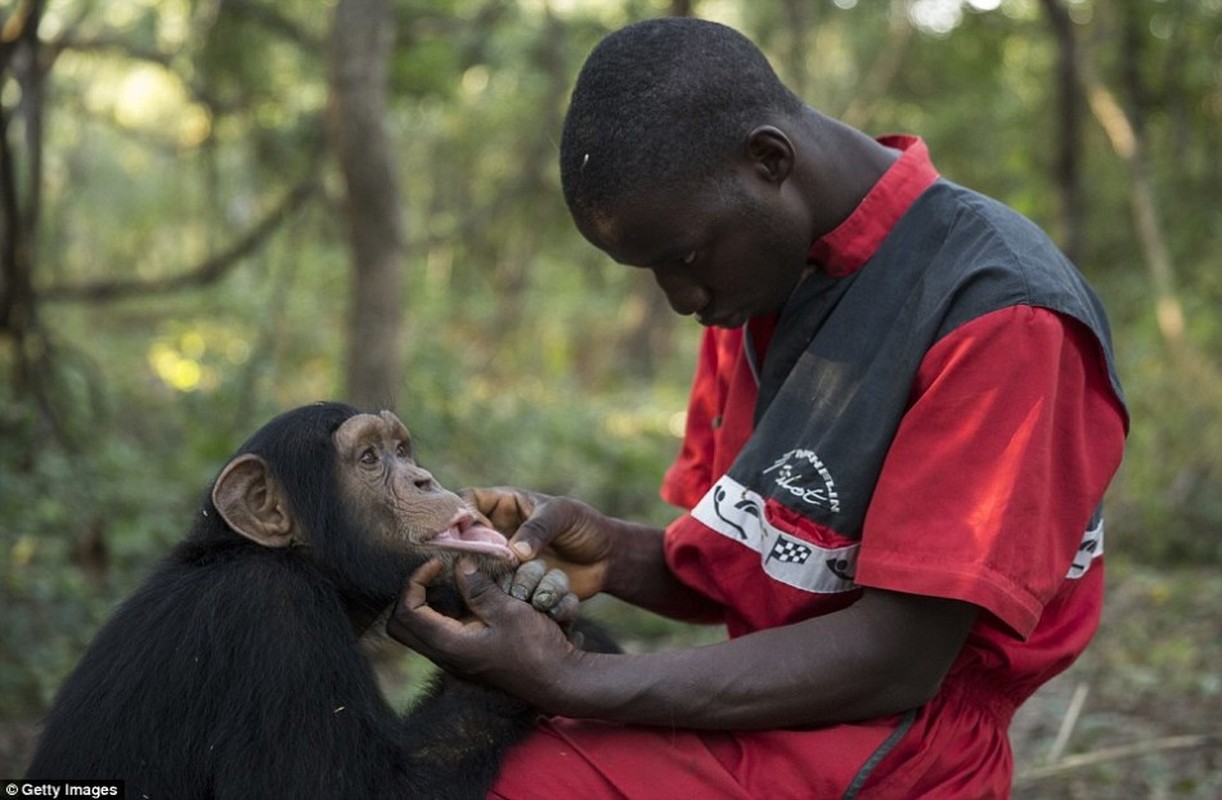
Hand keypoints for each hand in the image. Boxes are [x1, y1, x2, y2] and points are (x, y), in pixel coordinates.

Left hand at [387, 558, 578, 706]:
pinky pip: (442, 632)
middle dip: (413, 593)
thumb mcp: (509, 612)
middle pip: (403, 625)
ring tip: (450, 582)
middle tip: (434, 573)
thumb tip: (460, 566)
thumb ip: (480, 589)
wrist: (559, 681)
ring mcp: (456, 658)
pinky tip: (471, 597)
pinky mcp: (469, 657)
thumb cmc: (537, 648)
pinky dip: (446, 611)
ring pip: (420, 630)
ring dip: (428, 603)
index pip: (407, 612)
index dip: (415, 581)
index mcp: (450, 645)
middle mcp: (446, 655)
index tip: (438, 563)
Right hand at [464, 487, 614, 599]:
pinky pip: (498, 589)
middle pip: (465, 539)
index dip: (462, 512)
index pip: (468, 500)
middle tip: (488, 564)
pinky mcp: (512, 582)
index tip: (472, 531)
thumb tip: (515, 552)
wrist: (605, 559)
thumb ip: (539, 528)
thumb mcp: (563, 517)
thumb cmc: (584, 527)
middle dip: (472, 552)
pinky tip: (525, 594)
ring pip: (478, 568)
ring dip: (493, 576)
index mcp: (503, 504)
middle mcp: (496, 532)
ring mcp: (502, 559)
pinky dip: (507, 593)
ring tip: (516, 578)